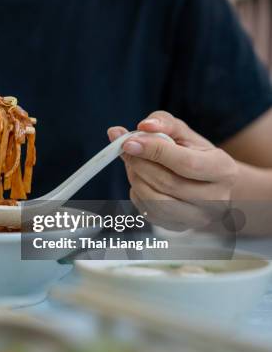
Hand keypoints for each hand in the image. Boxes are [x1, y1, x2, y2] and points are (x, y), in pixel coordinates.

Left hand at [108, 111, 237, 229]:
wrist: (203, 182)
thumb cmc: (192, 153)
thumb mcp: (182, 132)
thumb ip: (164, 123)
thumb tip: (143, 126)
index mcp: (224, 170)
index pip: (186, 163)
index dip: (154, 151)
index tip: (129, 141)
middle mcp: (216, 199)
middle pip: (168, 183)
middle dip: (140, 164)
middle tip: (126, 149)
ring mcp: (198, 218)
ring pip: (155, 200)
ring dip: (136, 178)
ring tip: (135, 164)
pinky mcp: (178, 228)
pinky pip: (147, 211)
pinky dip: (136, 192)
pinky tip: (142, 180)